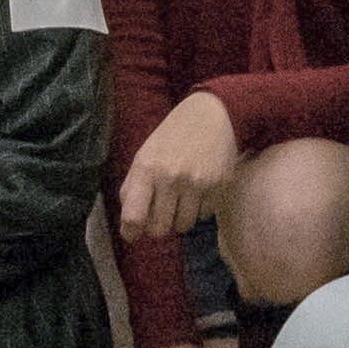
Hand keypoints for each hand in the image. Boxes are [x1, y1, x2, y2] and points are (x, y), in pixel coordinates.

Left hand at [118, 91, 242, 242]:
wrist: (211, 115)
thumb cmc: (172, 137)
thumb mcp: (145, 155)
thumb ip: (132, 188)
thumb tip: (129, 226)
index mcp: (147, 168)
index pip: (134, 216)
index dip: (131, 231)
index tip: (132, 232)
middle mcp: (172, 178)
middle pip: (159, 228)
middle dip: (157, 226)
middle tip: (160, 213)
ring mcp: (198, 183)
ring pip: (184, 226)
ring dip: (179, 218)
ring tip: (180, 199)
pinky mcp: (220, 186)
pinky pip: (204, 215)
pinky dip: (199, 209)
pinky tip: (198, 190)